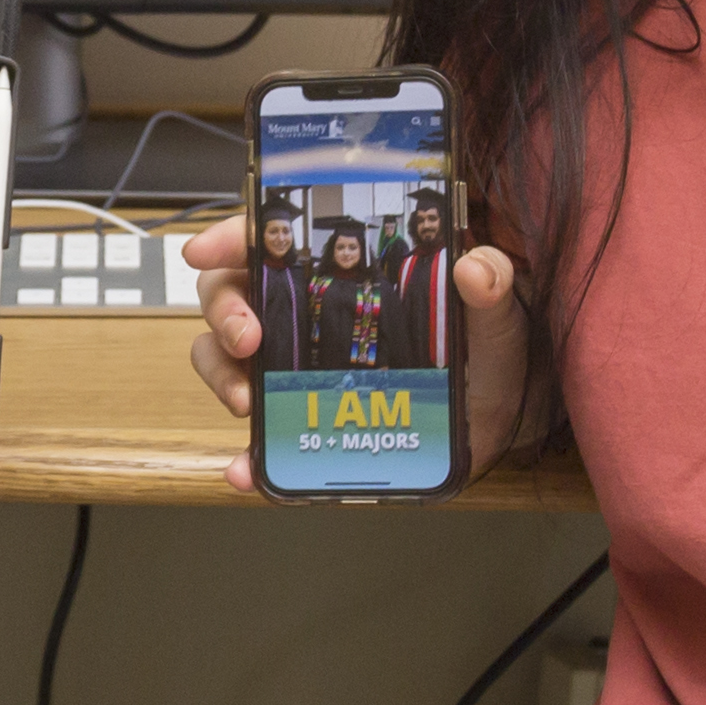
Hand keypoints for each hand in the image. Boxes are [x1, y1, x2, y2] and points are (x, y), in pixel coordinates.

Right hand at [183, 229, 543, 467]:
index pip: (274, 235)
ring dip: (222, 377)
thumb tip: (477, 269)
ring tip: (246, 403)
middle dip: (224, 312)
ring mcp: (300, 364)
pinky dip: (245, 456)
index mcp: (345, 268)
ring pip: (228, 357)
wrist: (499, 422)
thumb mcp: (496, 313)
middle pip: (234, 292)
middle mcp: (309, 310)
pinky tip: (246, 469)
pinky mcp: (306, 416)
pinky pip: (260, 433)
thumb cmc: (488, 352)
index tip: (206, 250)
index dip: (232, 235)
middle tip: (247, 338)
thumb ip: (492, 283)